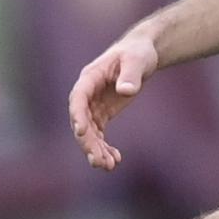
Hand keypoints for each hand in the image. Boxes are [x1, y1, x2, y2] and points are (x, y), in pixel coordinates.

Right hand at [67, 31, 157, 170]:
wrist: (141, 54)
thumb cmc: (137, 53)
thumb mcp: (137, 60)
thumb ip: (131, 75)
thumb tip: (126, 91)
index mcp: (89, 78)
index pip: (78, 99)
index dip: (78, 115)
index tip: (82, 131)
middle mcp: (87, 94)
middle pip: (81, 121)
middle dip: (89, 142)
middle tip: (100, 161)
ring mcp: (93, 106)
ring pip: (89, 132)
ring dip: (96, 149)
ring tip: (109, 166)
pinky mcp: (102, 114)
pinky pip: (99, 134)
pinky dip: (105, 147)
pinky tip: (116, 160)